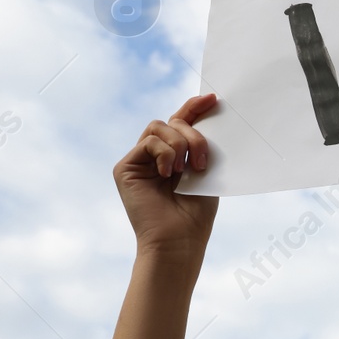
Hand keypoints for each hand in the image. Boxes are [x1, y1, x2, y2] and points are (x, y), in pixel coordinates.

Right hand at [113, 93, 219, 256]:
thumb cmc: (196, 213)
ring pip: (159, 126)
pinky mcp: (125, 168)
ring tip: (188, 169)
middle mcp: (155, 156)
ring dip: (181, 144)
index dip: (194, 107)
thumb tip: (207, 114)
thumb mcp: (206, 172)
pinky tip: (169, 173)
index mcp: (175, 156)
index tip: (213, 98)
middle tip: (204, 159)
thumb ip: (201, 145)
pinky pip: (149, 142)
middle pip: (172, 121)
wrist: (179, 240)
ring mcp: (138, 161)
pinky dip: (165, 153)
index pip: (181, 123)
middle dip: (194, 134)